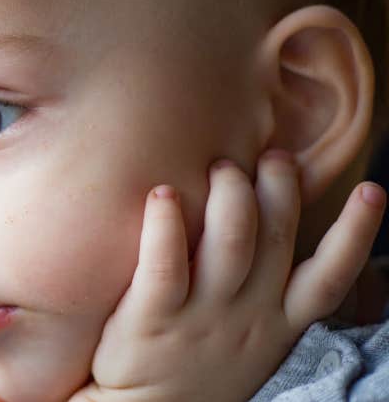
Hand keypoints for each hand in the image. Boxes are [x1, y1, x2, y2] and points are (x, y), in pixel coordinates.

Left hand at [70, 150, 384, 401]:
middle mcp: (247, 316)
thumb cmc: (193, 363)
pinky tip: (162, 192)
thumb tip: (271, 228)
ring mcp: (201, 317)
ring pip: (231, 242)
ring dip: (232, 194)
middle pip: (276, 240)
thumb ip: (264, 289)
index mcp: (277, 322)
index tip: (374, 192)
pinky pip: (164, 263)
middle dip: (281, 188)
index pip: (329, 276)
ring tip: (223, 165)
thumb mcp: (251, 337)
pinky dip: (165, 224)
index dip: (355, 233)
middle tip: (272, 154)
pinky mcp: (151, 318)